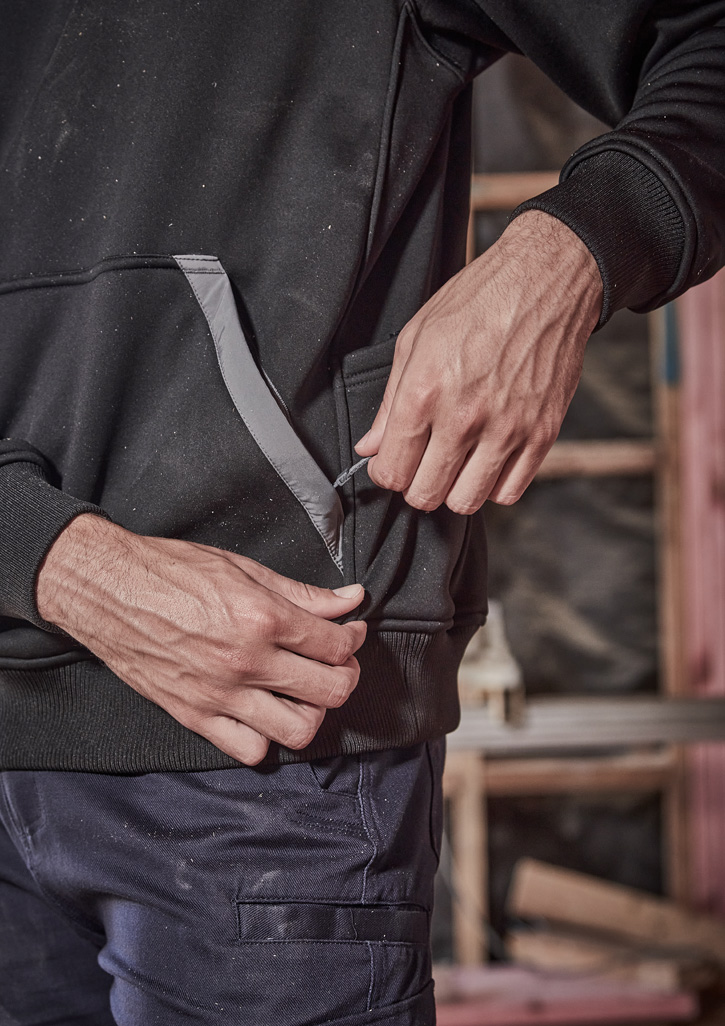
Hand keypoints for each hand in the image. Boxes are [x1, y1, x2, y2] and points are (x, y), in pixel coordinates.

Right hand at [36, 514, 365, 764]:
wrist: (108, 590)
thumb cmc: (171, 571)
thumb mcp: (243, 568)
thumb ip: (302, 593)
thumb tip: (351, 600)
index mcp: (263, 618)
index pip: (336, 646)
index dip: (353, 639)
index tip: (349, 633)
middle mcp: (247, 661)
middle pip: (330, 691)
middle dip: (345, 676)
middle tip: (335, 663)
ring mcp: (221, 694)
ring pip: (298, 730)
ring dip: (312, 712)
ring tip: (302, 691)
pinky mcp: (195, 715)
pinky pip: (250, 750)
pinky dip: (266, 738)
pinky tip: (264, 713)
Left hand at [355, 210, 602, 512]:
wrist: (544, 281)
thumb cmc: (479, 301)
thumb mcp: (416, 338)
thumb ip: (390, 401)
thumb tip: (371, 445)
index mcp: (425, 391)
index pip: (392, 471)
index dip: (386, 472)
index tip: (391, 463)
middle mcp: (465, 417)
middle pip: (426, 495)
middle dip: (416, 486)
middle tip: (421, 465)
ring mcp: (507, 429)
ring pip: (467, 501)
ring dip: (454, 490)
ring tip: (455, 464)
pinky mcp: (542, 433)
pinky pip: (510, 491)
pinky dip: (493, 485)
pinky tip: (486, 460)